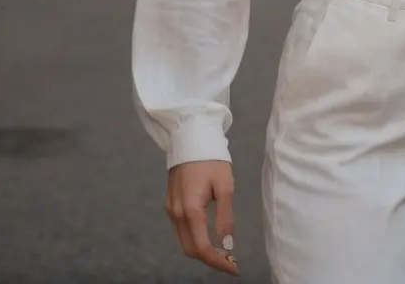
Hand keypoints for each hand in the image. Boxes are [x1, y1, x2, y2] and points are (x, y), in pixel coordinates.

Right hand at [166, 159, 239, 275]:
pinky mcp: (170, 204)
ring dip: (201, 250)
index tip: (234, 268)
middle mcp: (176, 213)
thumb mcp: (224, 185)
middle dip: (210, 259)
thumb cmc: (211, 159)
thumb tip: (227, 243)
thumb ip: (225, 216)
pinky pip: (180, 230)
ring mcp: (170, 209)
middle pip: (190, 249)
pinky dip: (194, 238)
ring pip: (183, 241)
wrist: (191, 136)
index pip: (202, 248)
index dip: (218, 262)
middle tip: (230, 261)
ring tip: (222, 251)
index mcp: (190, 209)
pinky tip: (208, 235)